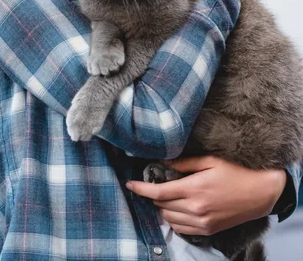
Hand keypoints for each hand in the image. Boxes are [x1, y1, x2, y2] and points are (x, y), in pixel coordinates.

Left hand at [125, 155, 286, 235]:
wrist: (261, 193)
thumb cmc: (236, 172)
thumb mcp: (210, 160)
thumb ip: (184, 163)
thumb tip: (164, 162)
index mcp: (194, 189)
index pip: (158, 191)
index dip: (141, 188)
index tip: (130, 184)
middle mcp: (196, 209)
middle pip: (161, 205)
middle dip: (153, 194)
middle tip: (154, 182)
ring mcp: (202, 222)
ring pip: (169, 218)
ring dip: (163, 206)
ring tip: (167, 194)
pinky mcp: (208, 230)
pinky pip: (181, 228)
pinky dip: (174, 219)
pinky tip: (177, 207)